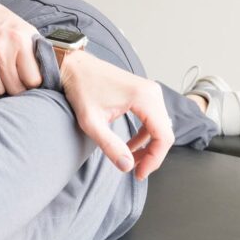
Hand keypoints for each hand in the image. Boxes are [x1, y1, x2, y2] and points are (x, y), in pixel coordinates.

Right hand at [0, 0, 41, 95]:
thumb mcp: (20, 26)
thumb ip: (33, 48)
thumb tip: (48, 73)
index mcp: (19, 38)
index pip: (33, 80)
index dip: (30, 81)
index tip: (26, 77)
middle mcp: (0, 47)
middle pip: (15, 88)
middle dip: (13, 84)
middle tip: (8, 73)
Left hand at [58, 52, 173, 178]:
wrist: (74, 66)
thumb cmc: (81, 89)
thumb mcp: (91, 122)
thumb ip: (110, 146)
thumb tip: (128, 167)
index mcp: (144, 97)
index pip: (163, 136)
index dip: (154, 159)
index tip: (140, 173)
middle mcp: (152, 92)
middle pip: (165, 133)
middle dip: (152, 155)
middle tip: (136, 170)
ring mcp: (149, 90)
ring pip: (160, 127)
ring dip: (149, 146)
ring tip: (131, 160)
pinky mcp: (144, 92)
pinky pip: (153, 119)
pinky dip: (145, 135)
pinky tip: (131, 146)